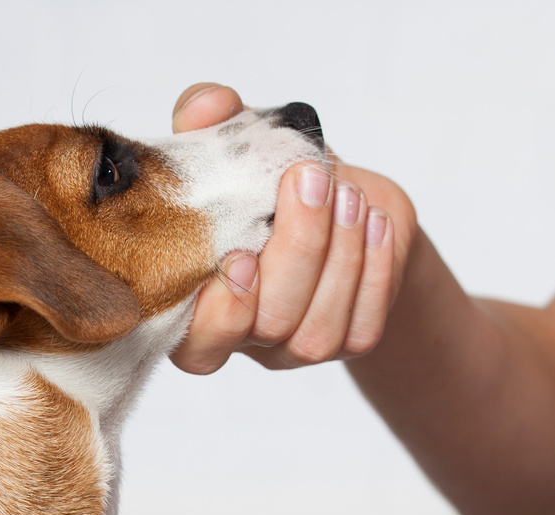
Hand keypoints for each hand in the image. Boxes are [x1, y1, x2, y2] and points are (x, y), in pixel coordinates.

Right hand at [169, 83, 416, 374]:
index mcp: (196, 308)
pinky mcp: (347, 341)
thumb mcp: (235, 143)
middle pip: (268, 326)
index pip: (197, 347)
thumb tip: (207, 106)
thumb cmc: (268, 182)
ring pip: (316, 333)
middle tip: (311, 180)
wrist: (336, 199)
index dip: (221, 314)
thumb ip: (210, 122)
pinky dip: (374, 272)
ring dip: (339, 258)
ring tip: (348, 194)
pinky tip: (375, 223)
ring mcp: (294, 350)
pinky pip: (362, 328)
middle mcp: (243, 341)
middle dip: (297, 252)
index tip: (243, 255)